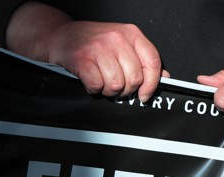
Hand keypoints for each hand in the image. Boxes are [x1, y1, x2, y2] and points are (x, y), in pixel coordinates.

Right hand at [6, 2, 164, 101]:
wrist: (60, 36)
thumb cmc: (92, 41)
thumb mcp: (122, 44)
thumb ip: (143, 59)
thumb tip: (163, 77)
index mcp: (131, 33)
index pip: (152, 62)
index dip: (152, 84)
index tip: (145, 95)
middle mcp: (116, 38)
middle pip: (134, 79)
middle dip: (126, 90)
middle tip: (116, 85)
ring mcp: (99, 47)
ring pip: (116, 85)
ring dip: (108, 90)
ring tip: (102, 81)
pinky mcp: (82, 59)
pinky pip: (97, 85)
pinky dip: (94, 88)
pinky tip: (91, 80)